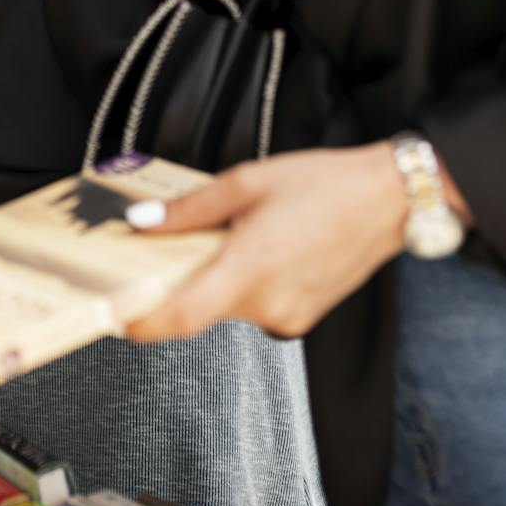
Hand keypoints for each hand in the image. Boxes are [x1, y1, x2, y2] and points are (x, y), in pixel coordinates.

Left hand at [125, 145, 410, 342]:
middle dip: (179, 282)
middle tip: (169, 247)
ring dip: (215, 280)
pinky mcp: (302, 317)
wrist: (389, 199)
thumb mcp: (245, 183)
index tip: (116, 312)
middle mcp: (268, 305)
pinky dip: (243, 284)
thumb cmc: (324, 185)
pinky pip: (255, 306)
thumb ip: (189, 210)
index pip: (180, 318)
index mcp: (248, 270)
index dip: (141, 322)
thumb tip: (143, 222)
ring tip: (229, 235)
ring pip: (227, 307)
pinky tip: (259, 248)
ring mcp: (288, 316)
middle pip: (199, 309)